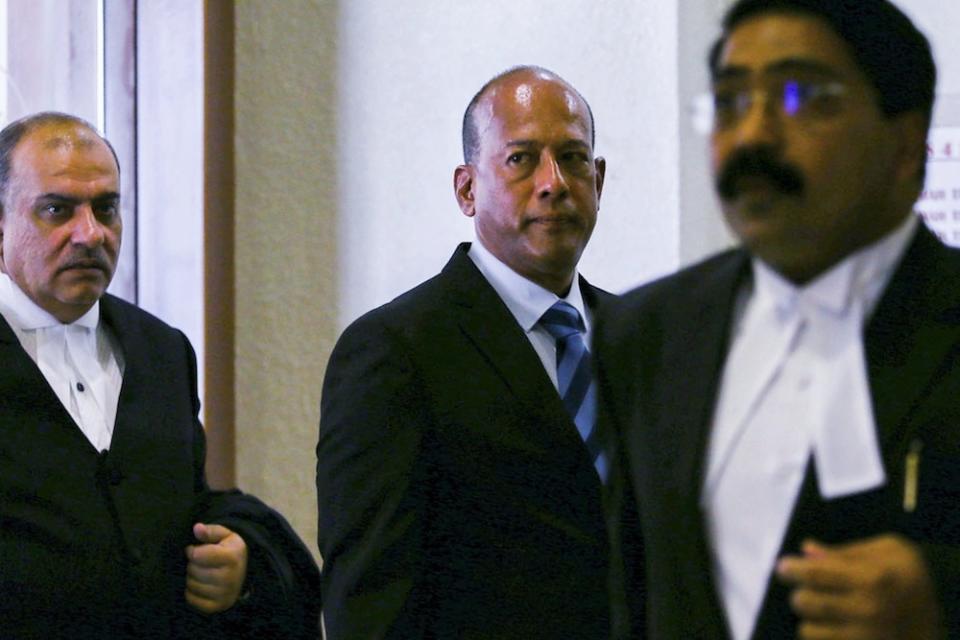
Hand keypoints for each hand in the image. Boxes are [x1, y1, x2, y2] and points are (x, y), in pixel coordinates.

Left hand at [184, 522, 248, 613]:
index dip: (191, 550)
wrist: (245, 572)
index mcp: (232, 557)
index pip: (197, 555)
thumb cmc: (230, 551)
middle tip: (201, 562)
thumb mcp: (225, 536)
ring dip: (191, 577)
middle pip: (193, 570)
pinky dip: (191, 591)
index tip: (195, 549)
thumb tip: (197, 528)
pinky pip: (191, 599)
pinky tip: (201, 584)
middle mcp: (230, 577)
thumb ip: (210, 531)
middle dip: (193, 564)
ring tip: (202, 572)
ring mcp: (224, 594)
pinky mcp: (217, 606)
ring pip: (191, 585)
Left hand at [776, 535, 942, 639]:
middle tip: (806, 589)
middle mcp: (867, 610)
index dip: (791, 569)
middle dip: (800, 593)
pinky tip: (831, 626)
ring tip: (823, 610)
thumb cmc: (911, 578)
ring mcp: (865, 637)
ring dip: (809, 619)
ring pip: (808, 631)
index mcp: (872, 579)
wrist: (940, 617)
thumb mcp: (890, 551)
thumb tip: (807, 550)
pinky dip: (820, 636)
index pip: (815, 574)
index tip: (782, 566)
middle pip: (805, 603)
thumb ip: (846, 551)